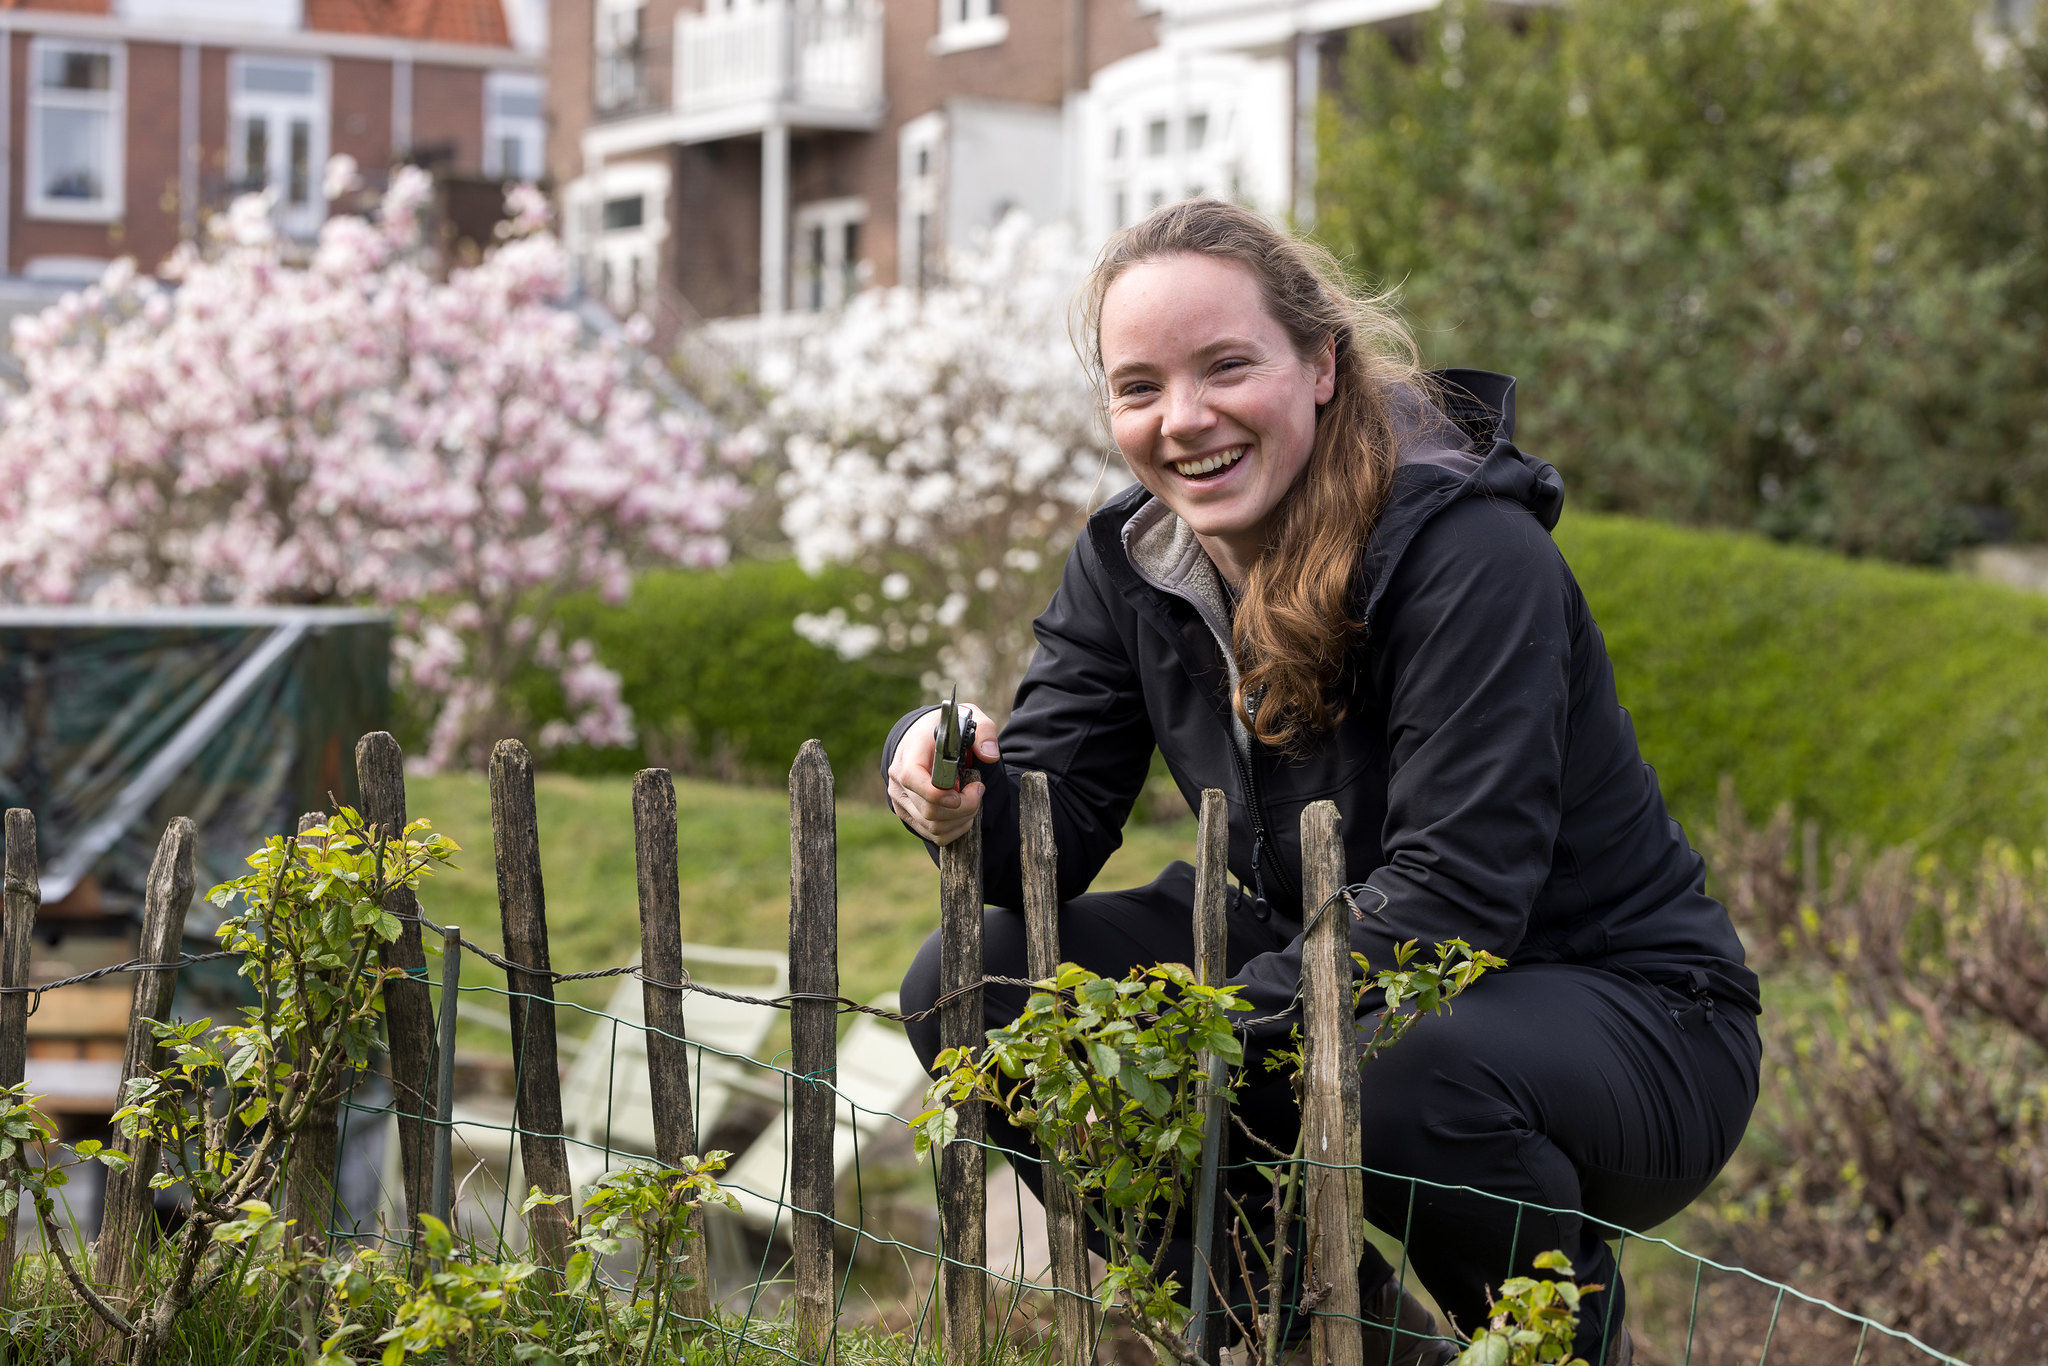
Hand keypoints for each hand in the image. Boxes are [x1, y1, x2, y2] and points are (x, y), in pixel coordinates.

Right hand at [888, 702, 1001, 845]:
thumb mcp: (968, 718)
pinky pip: (933, 834)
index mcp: (910, 752)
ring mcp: (901, 799)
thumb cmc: (948, 730)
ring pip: (933, 826)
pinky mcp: (908, 814)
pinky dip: (955, 829)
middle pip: (929, 809)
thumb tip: (990, 755)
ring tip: (972, 800)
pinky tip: (963, 813)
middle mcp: (898, 779)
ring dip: (962, 819)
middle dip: (964, 807)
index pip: (913, 779)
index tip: (966, 790)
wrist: (925, 738)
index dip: (939, 793)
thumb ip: (983, 731)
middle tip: (978, 790)